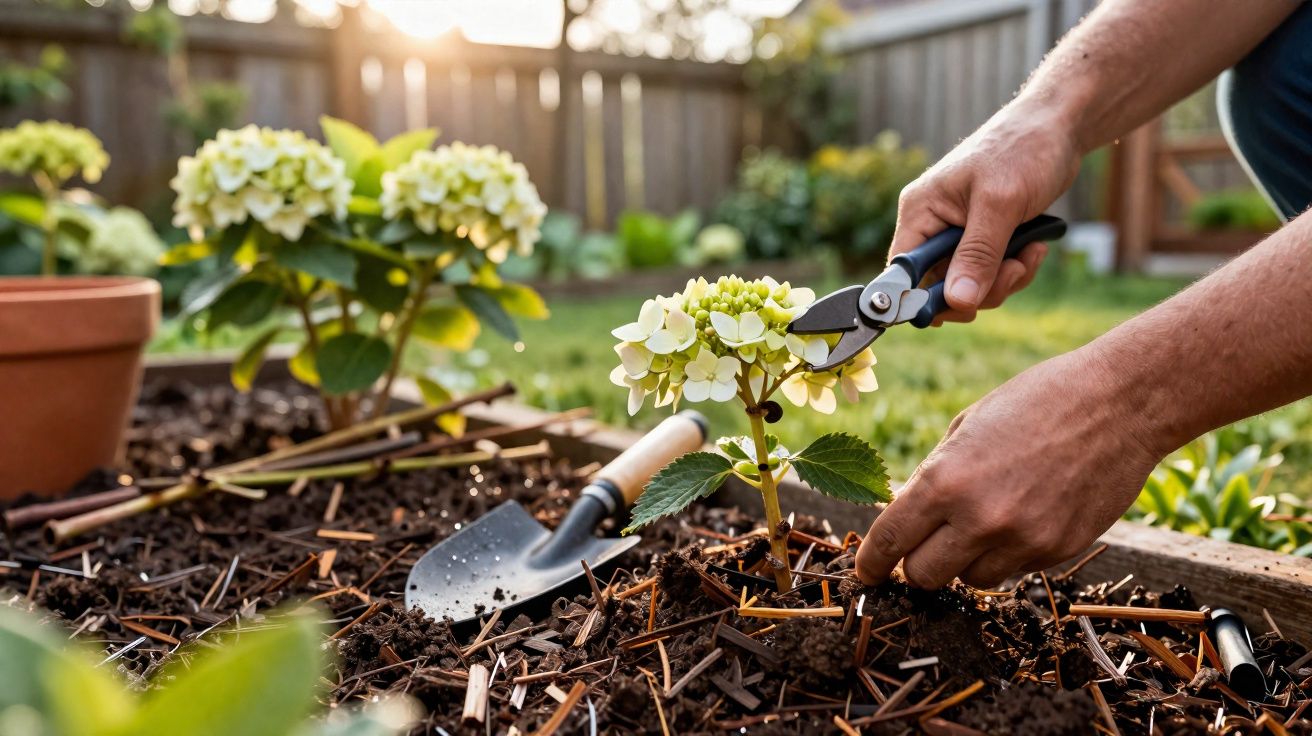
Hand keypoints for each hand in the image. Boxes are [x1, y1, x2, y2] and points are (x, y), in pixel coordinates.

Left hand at [854, 347, 1162, 588]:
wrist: (1119, 402)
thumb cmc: (1038, 400)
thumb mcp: (967, 425)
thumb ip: (934, 475)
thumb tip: (908, 516)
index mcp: (945, 480)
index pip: (890, 540)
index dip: (872, 562)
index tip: (866, 572)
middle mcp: (978, 518)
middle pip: (923, 576)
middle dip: (917, 564)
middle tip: (926, 546)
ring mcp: (1021, 541)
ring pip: (969, 580)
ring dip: (965, 561)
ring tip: (985, 520)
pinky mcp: (1057, 552)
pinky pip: (1013, 570)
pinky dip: (1007, 554)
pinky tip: (1024, 514)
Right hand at [891, 103, 1082, 322]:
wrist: (1059, 127)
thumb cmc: (1024, 149)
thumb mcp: (1000, 205)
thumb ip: (978, 255)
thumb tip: (956, 302)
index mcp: (921, 211)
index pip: (903, 272)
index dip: (923, 298)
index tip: (958, 309)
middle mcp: (933, 225)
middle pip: (940, 286)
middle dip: (980, 288)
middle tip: (1013, 271)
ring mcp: (958, 233)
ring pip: (968, 285)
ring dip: (1004, 279)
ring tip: (1030, 252)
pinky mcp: (983, 238)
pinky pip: (989, 274)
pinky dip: (1014, 270)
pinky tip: (1034, 248)